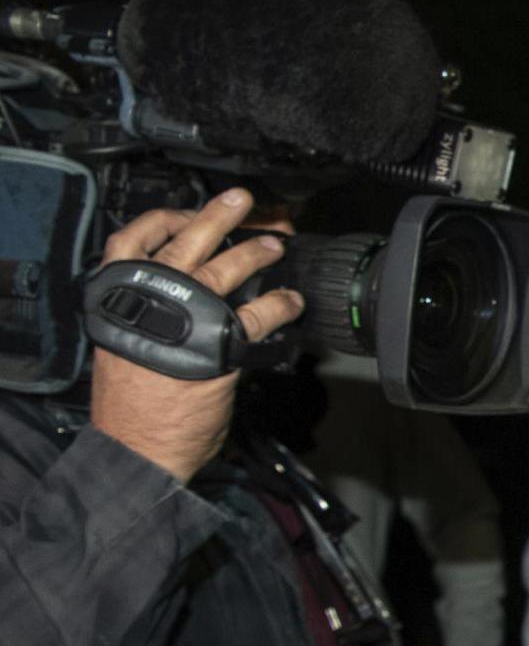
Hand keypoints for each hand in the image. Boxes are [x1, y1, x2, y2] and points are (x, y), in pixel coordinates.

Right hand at [87, 188, 304, 484]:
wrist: (138, 445)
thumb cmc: (132, 404)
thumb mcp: (129, 347)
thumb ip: (154, 319)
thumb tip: (189, 303)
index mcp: (119, 298)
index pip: (132, 241)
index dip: (162, 219)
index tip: (185, 212)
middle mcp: (150, 300)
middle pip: (183, 241)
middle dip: (216, 215)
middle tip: (241, 200)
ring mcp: (186, 319)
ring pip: (223, 268)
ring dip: (255, 251)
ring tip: (276, 243)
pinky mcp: (221, 345)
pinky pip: (258, 313)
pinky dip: (280, 303)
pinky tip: (292, 300)